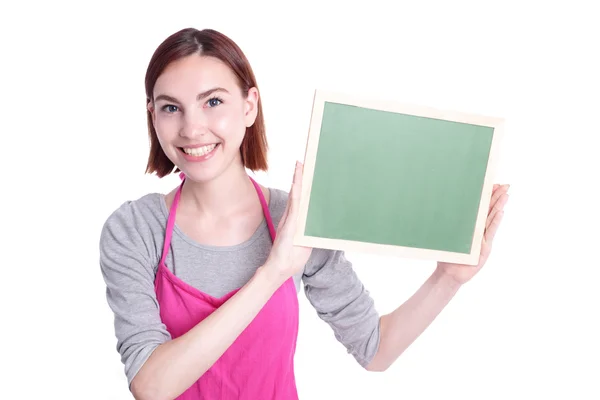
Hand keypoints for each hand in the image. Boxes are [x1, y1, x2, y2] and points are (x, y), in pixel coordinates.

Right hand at [261, 161, 312, 285]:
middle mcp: (293, 218)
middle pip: (299, 194)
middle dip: (301, 177)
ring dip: (298, 180)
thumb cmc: (290, 259)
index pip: (303, 199)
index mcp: (298, 221)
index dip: (305, 185)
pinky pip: (294, 205)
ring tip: (301, 165)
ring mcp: (290, 220)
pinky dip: (296, 192)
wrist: (277, 269)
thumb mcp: (305, 245)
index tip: (309, 171)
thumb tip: (320, 227)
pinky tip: (298, 182)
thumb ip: (309, 234)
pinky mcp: (289, 224)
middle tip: (304, 161)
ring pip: (296, 196)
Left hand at [437, 183, 509, 284]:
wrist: (450, 273)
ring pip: (492, 219)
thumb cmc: (448, 255)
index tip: (493, 184)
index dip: (487, 196)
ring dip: (499, 206)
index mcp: (471, 226)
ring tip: (506, 194)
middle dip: (497, 197)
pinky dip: (495, 221)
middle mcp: (479, 231)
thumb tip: (439, 206)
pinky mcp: (484, 248)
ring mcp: (483, 239)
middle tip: (505, 185)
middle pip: (489, 210)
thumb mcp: (447, 236)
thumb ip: (449, 224)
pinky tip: (501, 211)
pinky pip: (490, 231)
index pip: (481, 208)